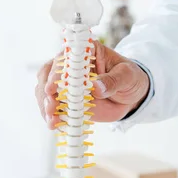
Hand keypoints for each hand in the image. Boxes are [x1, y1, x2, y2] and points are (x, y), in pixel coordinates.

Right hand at [35, 41, 149, 128]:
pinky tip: (54, 125)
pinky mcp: (68, 101)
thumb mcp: (127, 76)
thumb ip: (112, 80)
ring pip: (46, 92)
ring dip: (46, 106)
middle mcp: (70, 66)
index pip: (64, 58)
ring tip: (52, 120)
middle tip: (51, 107)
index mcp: (84, 52)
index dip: (56, 72)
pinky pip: (55, 108)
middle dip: (46, 92)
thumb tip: (95, 87)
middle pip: (48, 74)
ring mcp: (66, 84)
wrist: (131, 96)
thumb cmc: (130, 78)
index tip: (52, 87)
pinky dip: (52, 117)